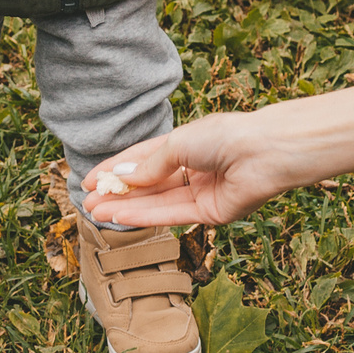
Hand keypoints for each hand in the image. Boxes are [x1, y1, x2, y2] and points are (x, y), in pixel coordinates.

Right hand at [82, 87, 353, 226]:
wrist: (265, 152)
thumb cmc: (226, 136)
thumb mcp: (178, 144)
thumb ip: (150, 165)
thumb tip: (122, 179)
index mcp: (186, 145)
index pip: (143, 159)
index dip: (116, 169)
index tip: (91, 179)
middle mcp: (192, 170)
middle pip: (147, 185)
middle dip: (117, 192)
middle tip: (87, 200)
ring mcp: (200, 193)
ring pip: (155, 203)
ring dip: (124, 207)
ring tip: (95, 210)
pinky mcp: (210, 214)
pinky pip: (170, 215)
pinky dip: (144, 216)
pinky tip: (120, 215)